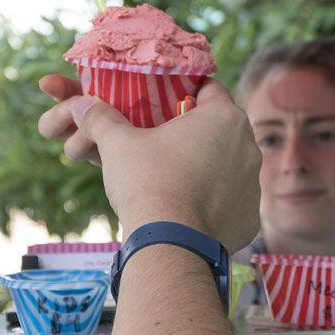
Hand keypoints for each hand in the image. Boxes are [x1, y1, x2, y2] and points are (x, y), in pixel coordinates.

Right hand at [38, 76, 260, 252]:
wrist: (168, 245)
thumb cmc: (147, 183)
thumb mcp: (117, 144)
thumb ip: (101, 119)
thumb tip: (82, 105)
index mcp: (224, 117)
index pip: (207, 89)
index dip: (182, 94)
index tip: (161, 106)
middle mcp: (248, 147)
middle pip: (216, 131)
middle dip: (189, 136)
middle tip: (158, 146)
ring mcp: (253, 186)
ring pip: (224, 168)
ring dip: (201, 170)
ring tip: (167, 182)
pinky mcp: (248, 220)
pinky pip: (227, 204)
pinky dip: (208, 205)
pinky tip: (182, 211)